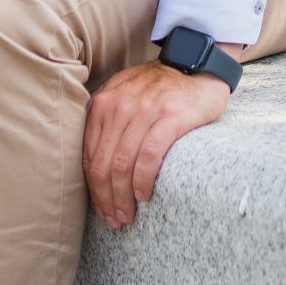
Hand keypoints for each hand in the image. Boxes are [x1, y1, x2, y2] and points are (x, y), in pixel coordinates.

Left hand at [82, 59, 235, 229]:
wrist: (196, 65)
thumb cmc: (158, 89)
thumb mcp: (124, 96)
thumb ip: (106, 124)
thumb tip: (92, 169)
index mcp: (103, 103)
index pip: (89, 156)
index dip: (93, 190)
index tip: (101, 209)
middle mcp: (119, 105)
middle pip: (103, 164)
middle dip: (105, 199)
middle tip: (115, 220)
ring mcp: (145, 110)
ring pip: (123, 164)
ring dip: (122, 197)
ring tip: (128, 215)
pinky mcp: (170, 116)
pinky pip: (149, 156)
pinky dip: (143, 180)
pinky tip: (144, 195)